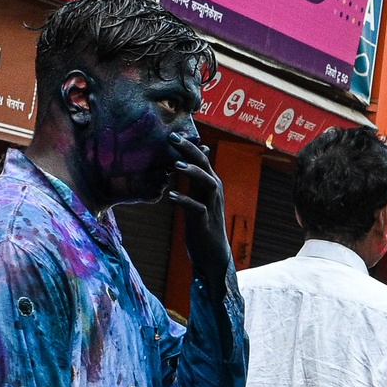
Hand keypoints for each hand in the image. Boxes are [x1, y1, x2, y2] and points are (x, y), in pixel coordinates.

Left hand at [167, 133, 233, 287]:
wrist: (213, 254)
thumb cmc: (204, 222)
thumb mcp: (202, 195)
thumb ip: (200, 174)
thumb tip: (204, 150)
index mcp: (211, 184)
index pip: (202, 158)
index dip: (188, 145)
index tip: (172, 132)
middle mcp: (214, 192)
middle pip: (206, 165)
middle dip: (190, 150)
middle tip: (172, 138)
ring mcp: (211, 207)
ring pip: (207, 183)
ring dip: (193, 173)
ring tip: (176, 165)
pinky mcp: (205, 222)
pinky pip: (198, 209)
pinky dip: (185, 201)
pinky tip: (171, 197)